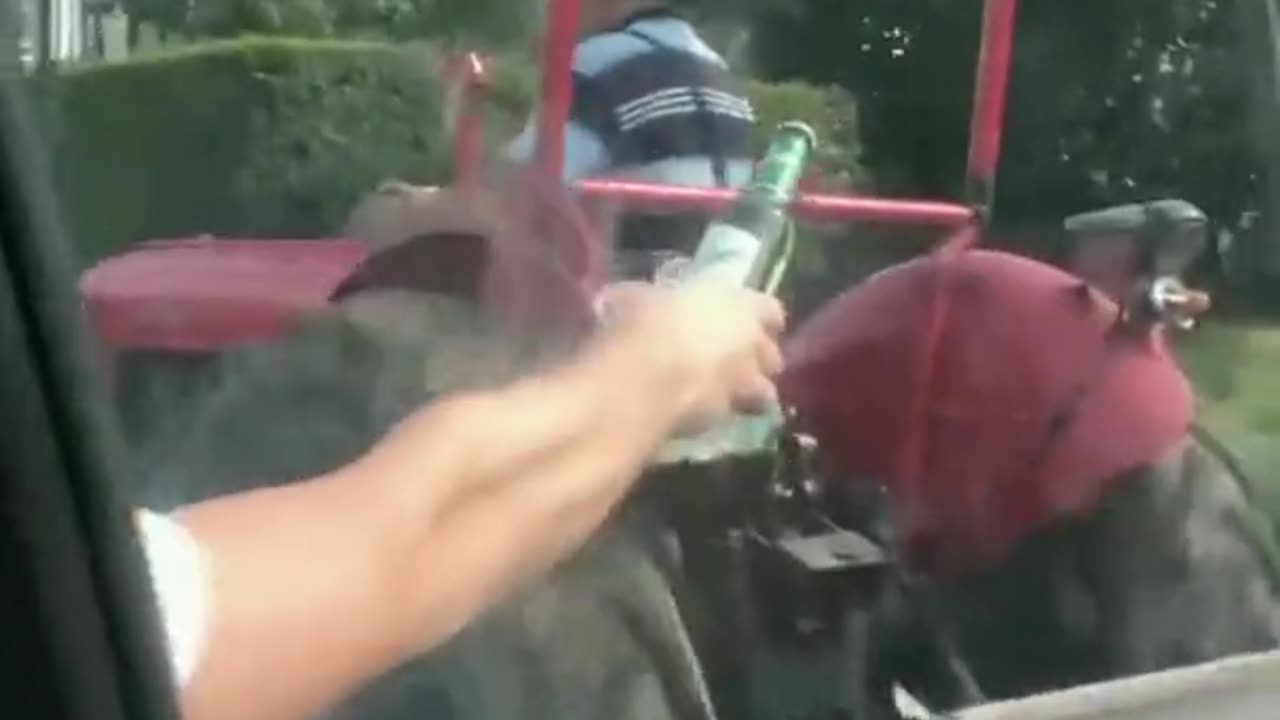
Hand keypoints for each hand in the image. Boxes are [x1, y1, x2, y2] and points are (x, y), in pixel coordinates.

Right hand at [598, 281, 786, 432]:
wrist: (643, 379)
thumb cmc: (645, 321)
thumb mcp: (635, 296)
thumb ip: (644, 299)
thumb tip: (624, 301)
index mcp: (741, 306)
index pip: (771, 311)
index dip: (760, 317)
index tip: (745, 319)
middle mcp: (752, 346)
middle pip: (772, 356)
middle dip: (757, 360)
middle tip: (732, 361)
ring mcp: (743, 386)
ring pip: (762, 394)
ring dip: (747, 394)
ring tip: (721, 394)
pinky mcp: (725, 420)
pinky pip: (729, 416)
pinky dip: (719, 416)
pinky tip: (694, 414)